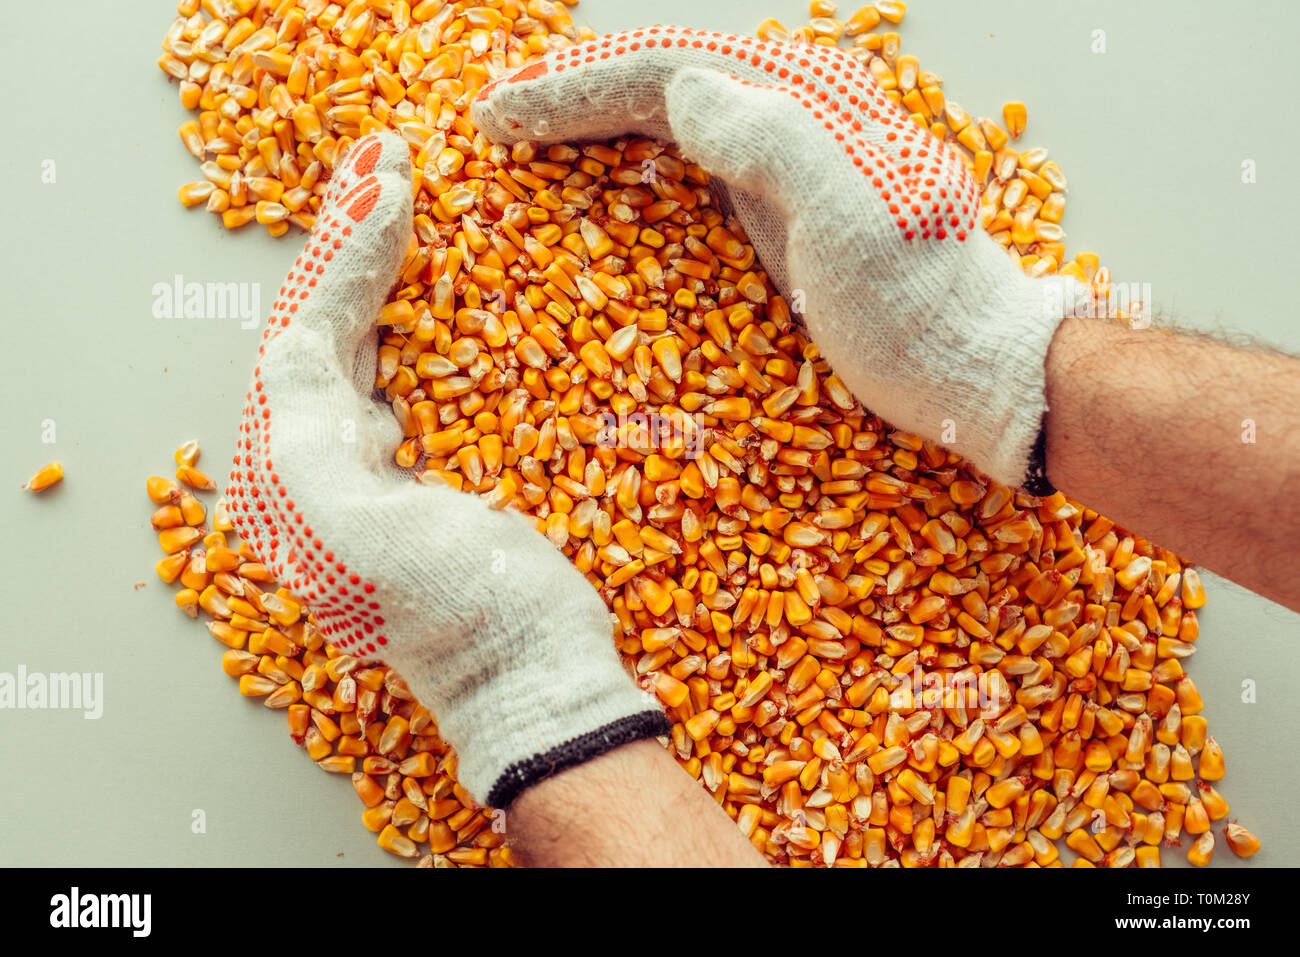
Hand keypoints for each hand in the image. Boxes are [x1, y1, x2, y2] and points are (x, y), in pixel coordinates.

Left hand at [225, 132, 665, 807]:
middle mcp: (321, 470)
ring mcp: (372, 472)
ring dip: (382, 269)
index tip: (396, 192)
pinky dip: (419, 317)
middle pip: (325, 332)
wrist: (537, 681)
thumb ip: (316, 447)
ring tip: (410, 197)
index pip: (304, 341)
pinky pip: (405, 375)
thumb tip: (302, 347)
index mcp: (298, 482)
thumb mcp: (371, 541)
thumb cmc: (467, 618)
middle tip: (394, 163)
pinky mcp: (424, 476)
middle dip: (355, 243)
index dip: (344, 261)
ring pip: (362, 345)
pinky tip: (439, 280)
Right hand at [472, 25, 1079, 491]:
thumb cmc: (915, 308)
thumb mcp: (848, 225)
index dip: (578, 87)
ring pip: (671, 126)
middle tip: (494, 119)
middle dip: (574, 97)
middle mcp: (790, 125)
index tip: (502, 113)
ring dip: (595, 130)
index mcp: (801, 110)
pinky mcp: (781, 220)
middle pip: (662, 89)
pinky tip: (597, 192)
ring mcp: (786, 171)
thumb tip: (687, 91)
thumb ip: (773, 142)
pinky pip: (689, 176)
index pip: (668, 74)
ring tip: (526, 143)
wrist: (970, 367)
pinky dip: (632, 176)